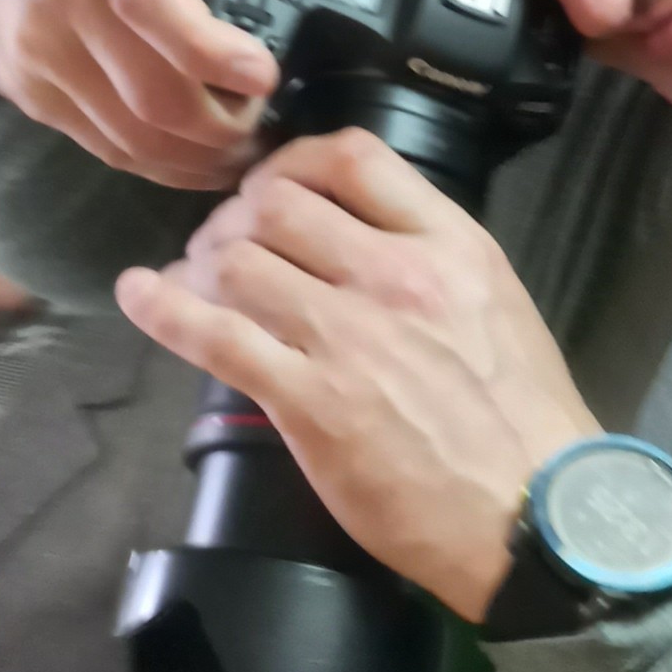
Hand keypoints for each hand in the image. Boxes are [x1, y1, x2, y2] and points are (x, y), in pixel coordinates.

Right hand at [0, 0, 352, 189]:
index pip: (150, 2)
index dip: (210, 50)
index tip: (264, 74)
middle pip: (149, 90)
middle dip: (222, 125)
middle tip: (270, 125)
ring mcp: (43, 54)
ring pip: (128, 133)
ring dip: (195, 157)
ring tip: (244, 152)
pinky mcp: (32, 94)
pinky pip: (102, 146)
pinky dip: (156, 165)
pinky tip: (196, 161)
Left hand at [116, 130, 595, 619]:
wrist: (533, 515)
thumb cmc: (521, 420)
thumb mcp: (496, 306)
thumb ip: (432, 262)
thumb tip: (365, 240)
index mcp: (448, 246)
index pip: (352, 157)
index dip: (292, 161)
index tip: (273, 186)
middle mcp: (393, 275)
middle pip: (277, 203)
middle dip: (237, 216)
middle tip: (228, 246)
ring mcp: (346, 337)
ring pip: (237, 260)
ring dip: (201, 262)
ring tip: (192, 280)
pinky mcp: (308, 401)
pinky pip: (213, 336)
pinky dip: (162, 307)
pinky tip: (138, 293)